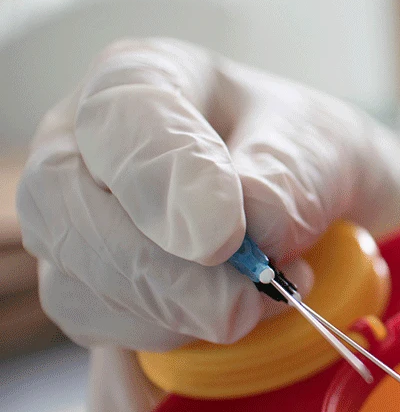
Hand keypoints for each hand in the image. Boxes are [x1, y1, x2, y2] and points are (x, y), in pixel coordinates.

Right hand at [16, 38, 399, 351]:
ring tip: (263, 294)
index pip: (124, 115)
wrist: (308, 201)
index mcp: (142, 77)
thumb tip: (252, 225)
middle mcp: (81, 142)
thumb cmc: (304, 155)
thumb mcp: (322, 147)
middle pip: (65, 204)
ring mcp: (69, 217)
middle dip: (160, 269)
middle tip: (246, 299)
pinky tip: (228, 310)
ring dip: (174, 311)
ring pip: (76, 279)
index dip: (167, 177)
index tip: (223, 238)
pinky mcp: (82, 284)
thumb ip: (288, 177)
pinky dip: (166, 334)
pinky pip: (98, 323)